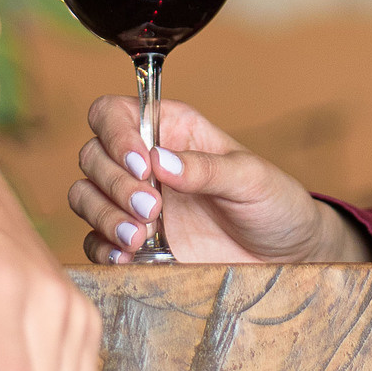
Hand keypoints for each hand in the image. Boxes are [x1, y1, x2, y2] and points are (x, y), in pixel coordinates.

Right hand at [70, 97, 371, 264]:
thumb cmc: (274, 204)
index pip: (114, 114)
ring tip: (140, 238)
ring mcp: (136, 203)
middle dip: (114, 183)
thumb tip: (159, 160)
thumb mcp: (252, 179)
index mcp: (171, 129)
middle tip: (152, 208)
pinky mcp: (135, 242)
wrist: (285, 256)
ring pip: (85, 195)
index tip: (140, 164)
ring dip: (104, 215)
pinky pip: (95, 240)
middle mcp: (146, 162)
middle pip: (93, 155)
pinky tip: (126, 256)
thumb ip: (207, 168)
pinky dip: (101, 247)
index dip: (115, 134)